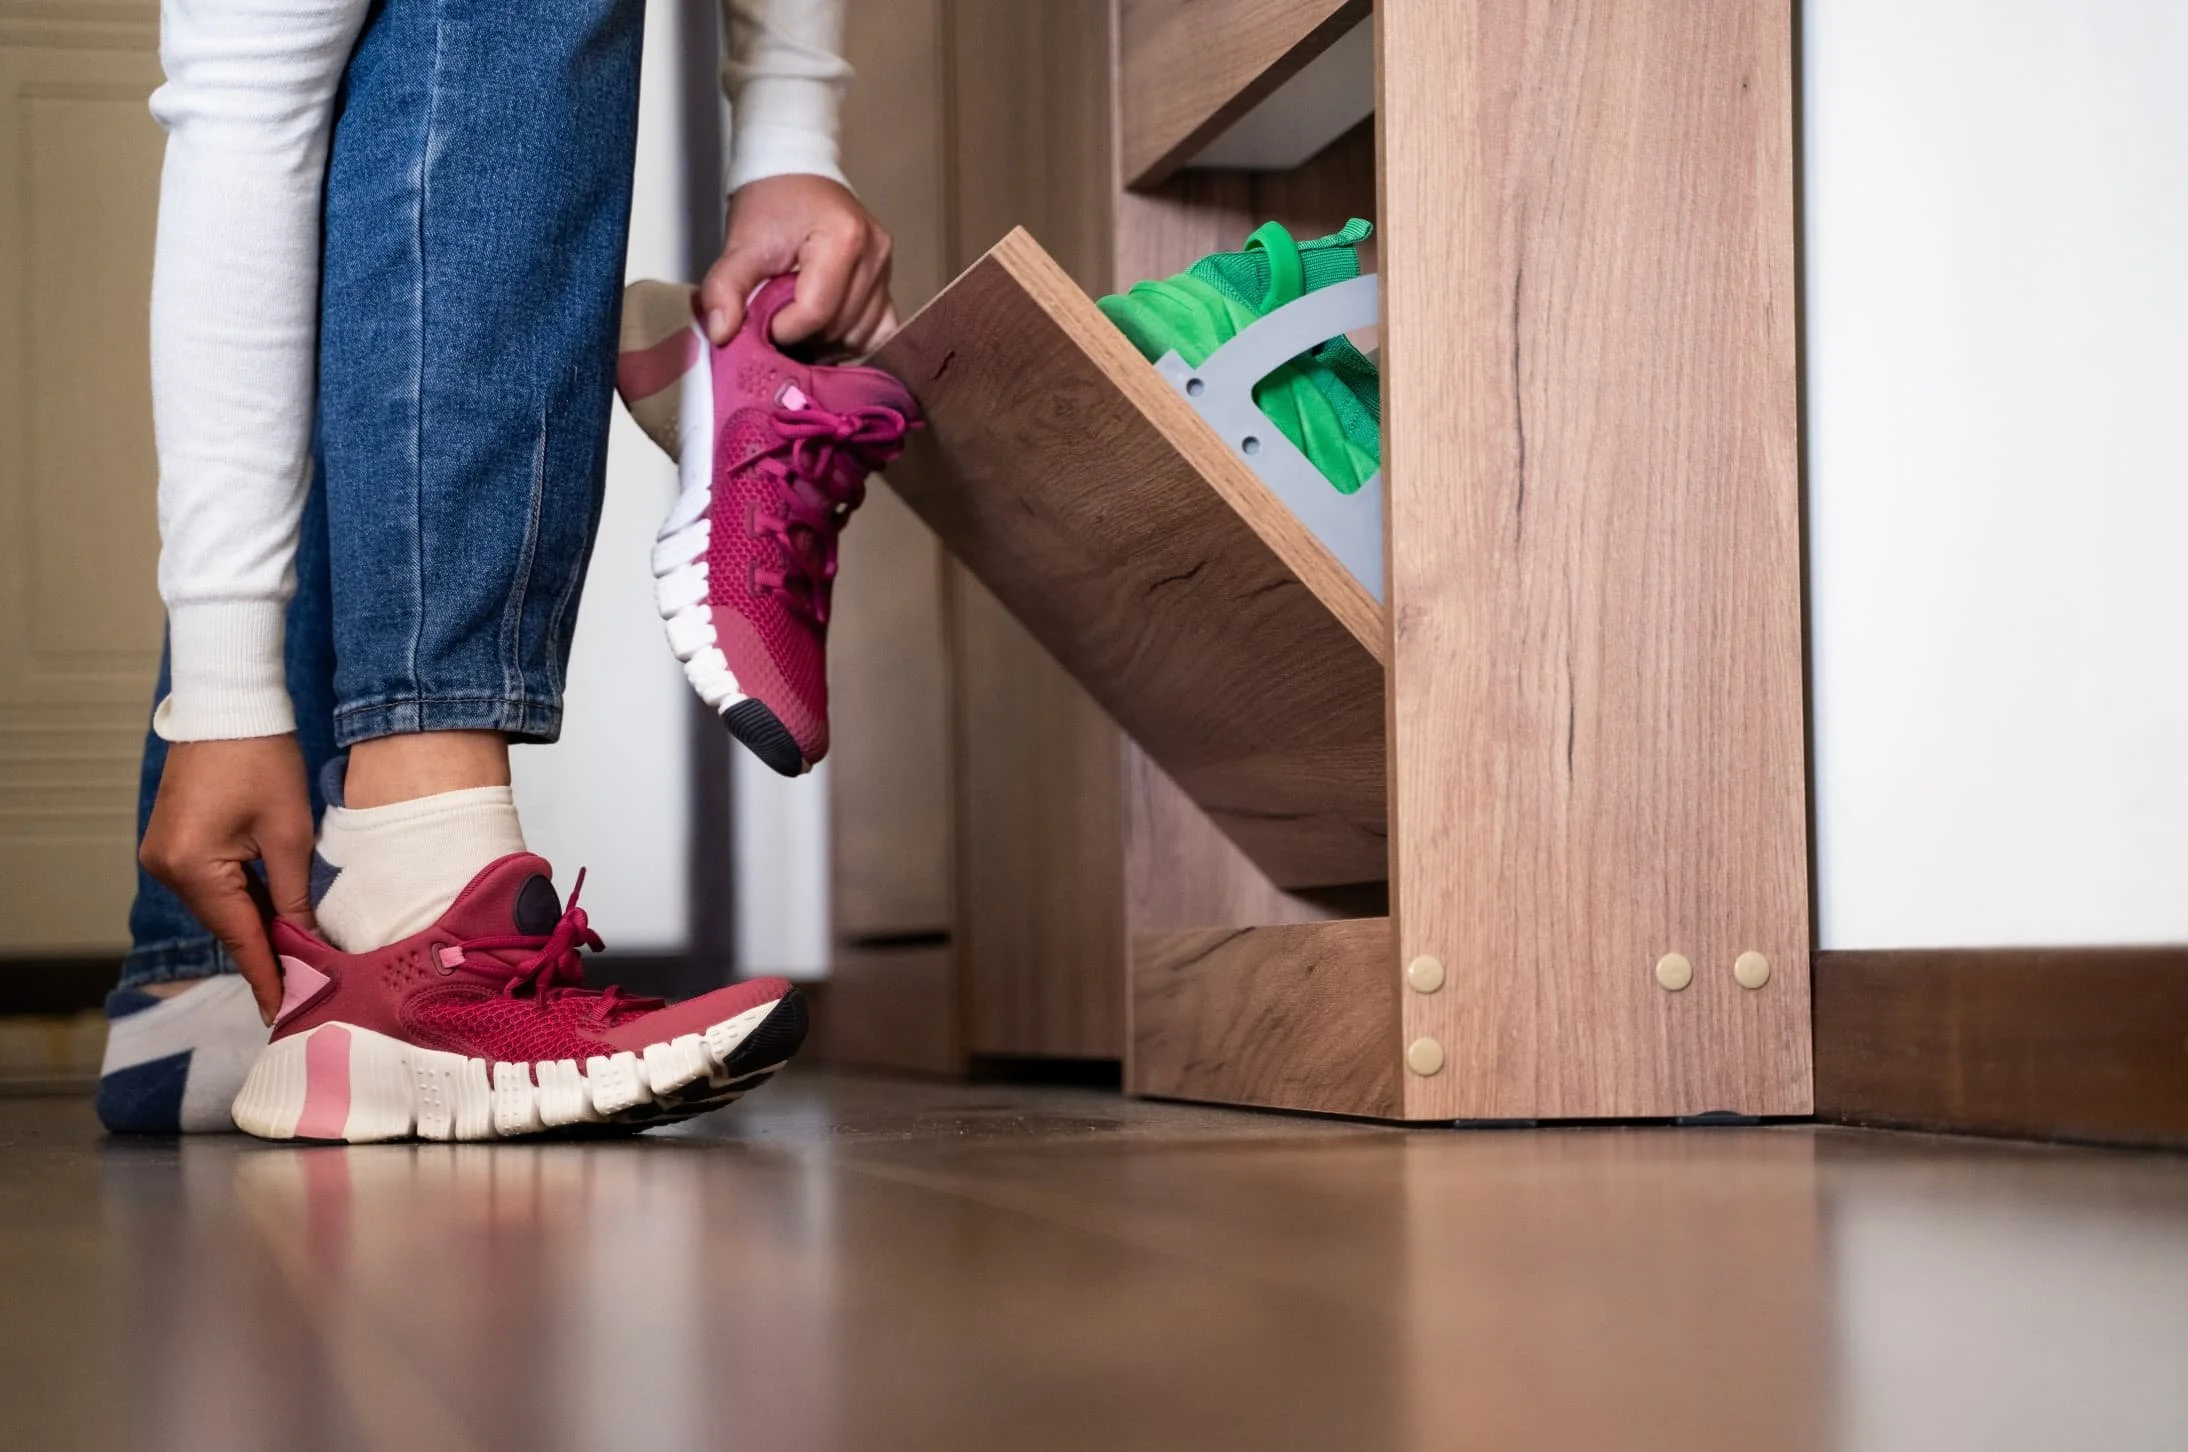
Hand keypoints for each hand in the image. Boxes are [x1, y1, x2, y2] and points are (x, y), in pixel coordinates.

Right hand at [140, 736, 317, 1024]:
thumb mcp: (289, 833)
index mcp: (193, 867)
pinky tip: (270, 915)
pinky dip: (240, 900)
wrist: (229, 707)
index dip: (266, 975)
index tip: (282, 1012)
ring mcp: (163, 855)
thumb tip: (308, 943)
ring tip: (295, 957)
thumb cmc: (264, 760)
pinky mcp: (172, 842)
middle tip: (302, 989)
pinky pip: (210, 885)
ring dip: (253, 925)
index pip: (239, 937)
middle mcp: (166, 867)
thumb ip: (294, 895)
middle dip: (264, 952)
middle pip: (225, 924)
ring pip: (218, 907)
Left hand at [700, 174, 896, 354]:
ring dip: (826, 342)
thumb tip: (721, 333)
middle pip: (838, 327)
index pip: (815, 311)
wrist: (795, 175)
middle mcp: (874, 254)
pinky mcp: (888, 282)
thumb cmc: (770, 203)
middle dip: (803, 336)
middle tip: (776, 319)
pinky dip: (852, 339)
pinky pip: (879, 330)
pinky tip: (829, 332)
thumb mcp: (740, 244)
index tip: (762, 319)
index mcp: (844, 238)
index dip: (783, 328)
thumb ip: (725, 288)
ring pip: (858, 336)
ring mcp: (886, 269)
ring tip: (798, 320)